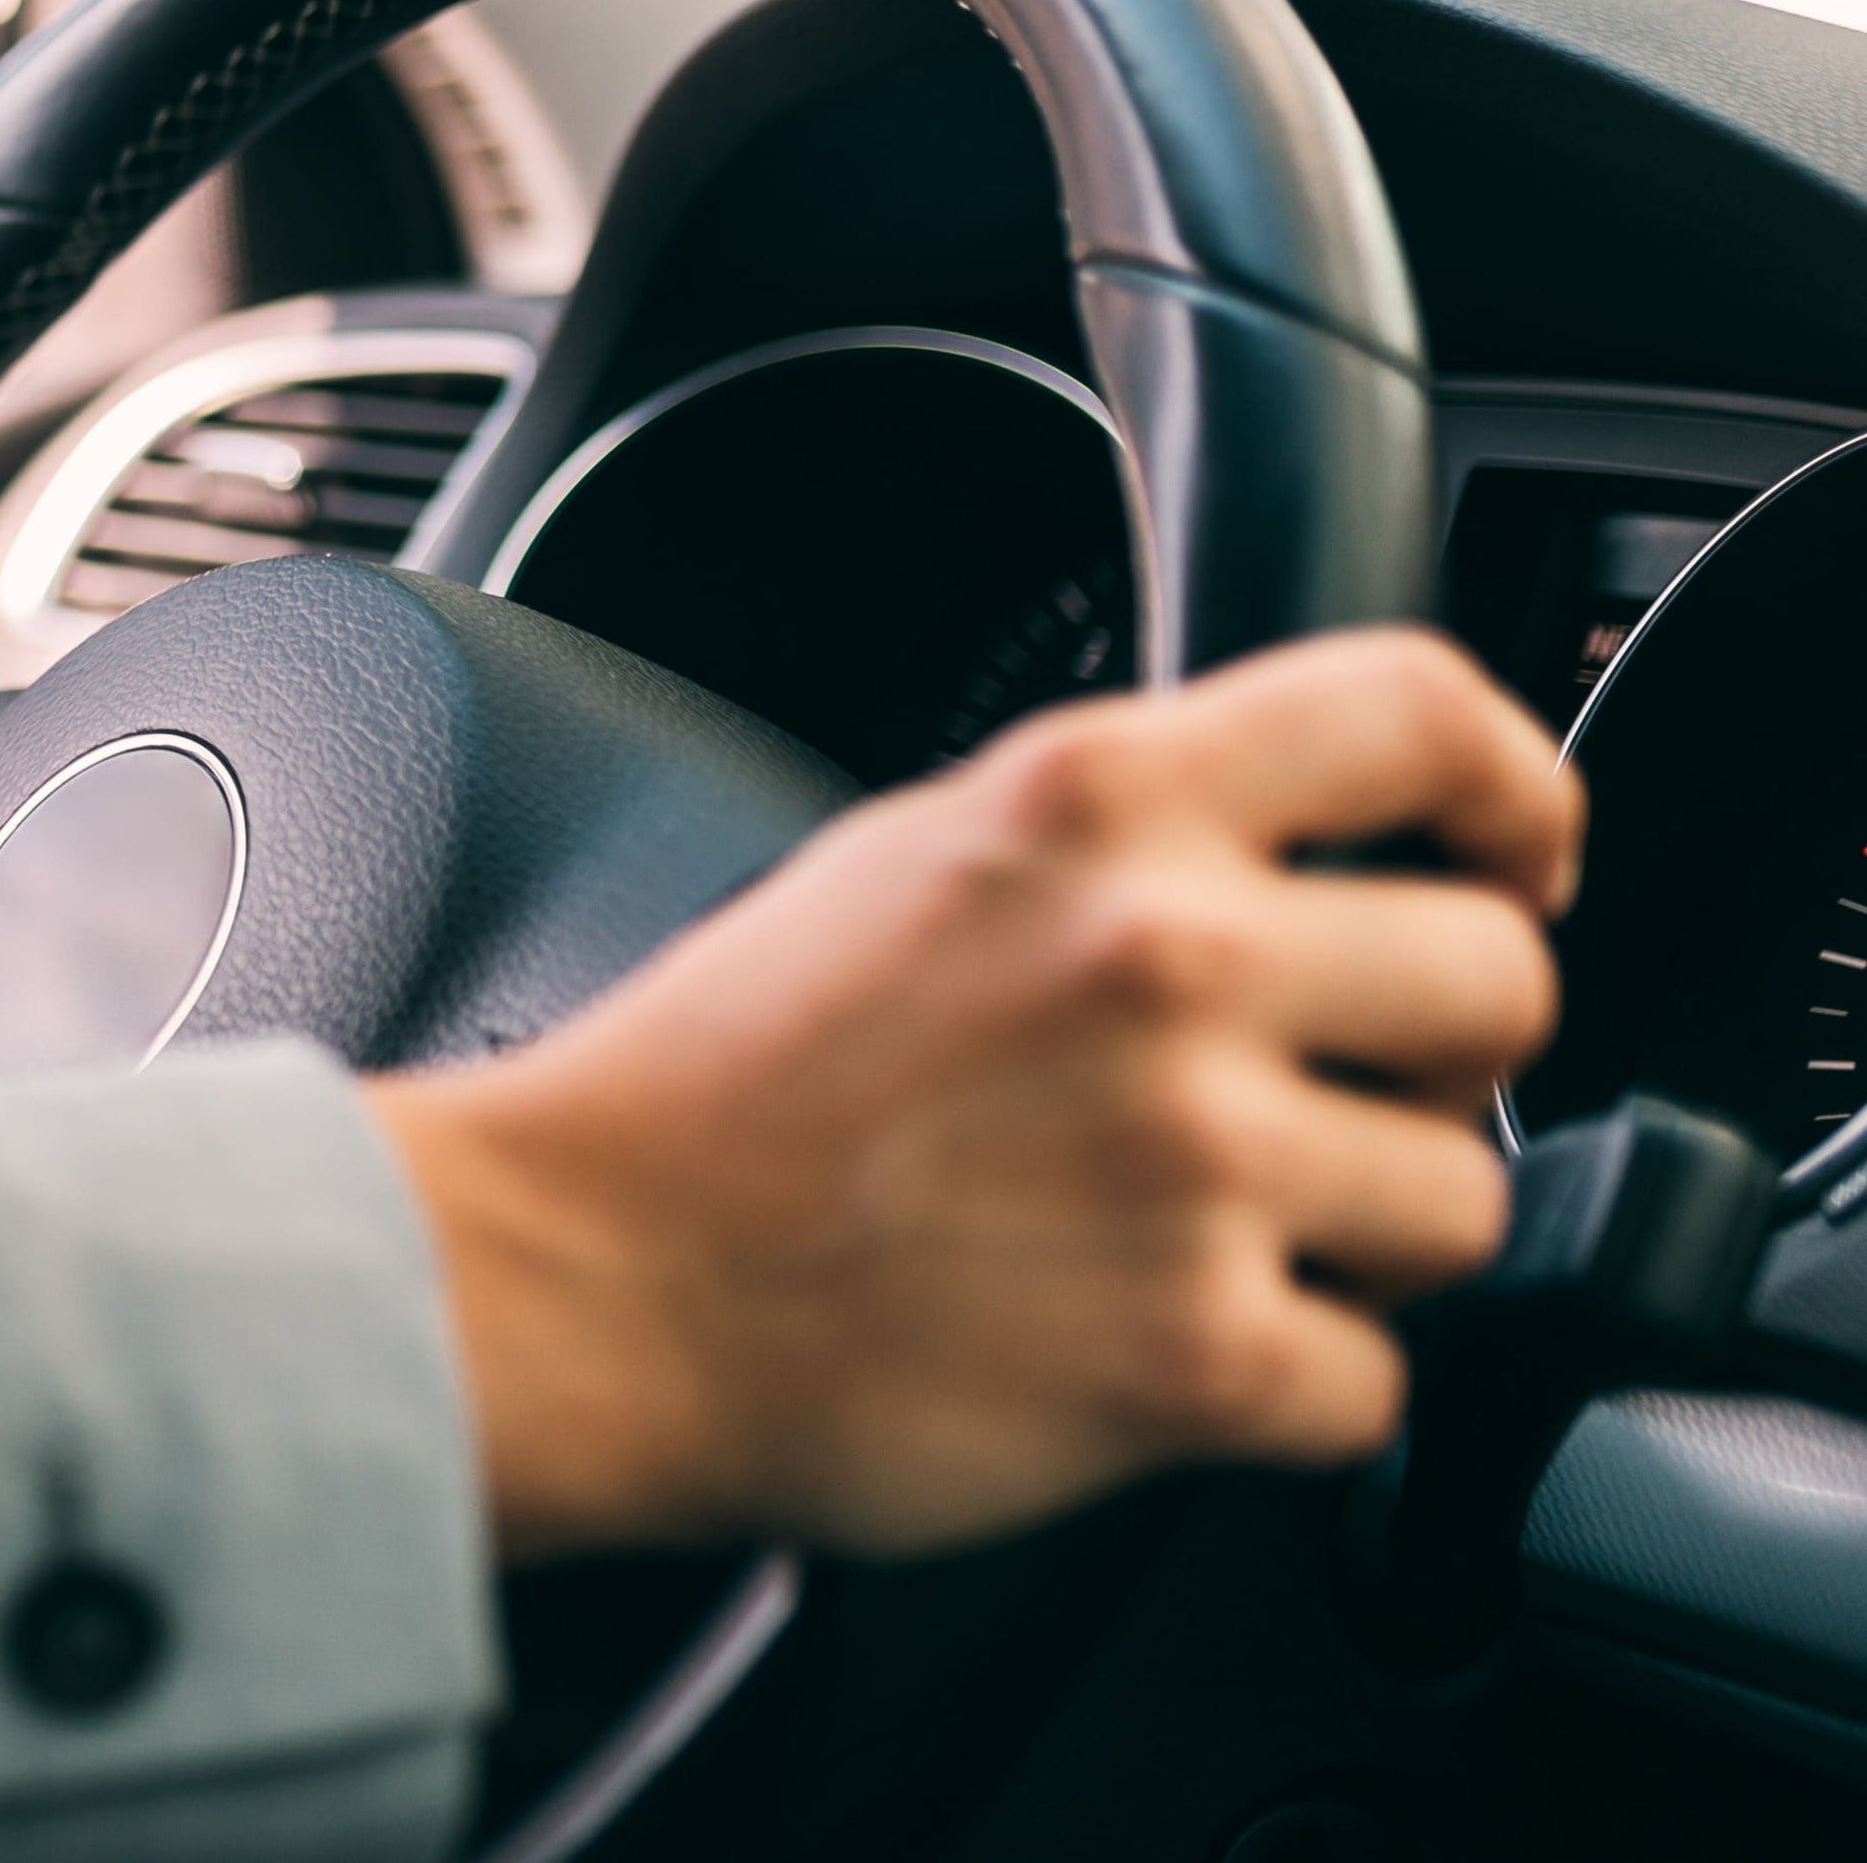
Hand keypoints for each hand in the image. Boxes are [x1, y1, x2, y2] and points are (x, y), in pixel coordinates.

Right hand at [372, 625, 1576, 1563]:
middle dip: (1433, 1055)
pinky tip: (1149, 1344)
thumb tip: (1314, 852)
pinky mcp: (1196, 1356)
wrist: (585, 1277)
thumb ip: (1123, 831)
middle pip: (1503, 979)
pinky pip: (1376, 1385)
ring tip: (1206, 1233)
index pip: (1424, 714)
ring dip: (1363, 1237)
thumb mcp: (914, 853)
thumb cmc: (720, 1083)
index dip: (1516, 793)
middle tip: (1323, 1095)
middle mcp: (1162, 956)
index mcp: (1090, 800)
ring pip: (1465, 1200)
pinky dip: (1280, 1388)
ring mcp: (1192, 1161)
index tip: (1515, 860)